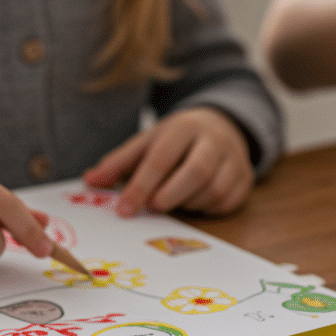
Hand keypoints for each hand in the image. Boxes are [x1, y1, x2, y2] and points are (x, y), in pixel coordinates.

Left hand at [82, 106, 252, 216]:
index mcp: (183, 127)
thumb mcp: (146, 143)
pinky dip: (207, 209)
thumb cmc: (175, 141)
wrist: (220, 126)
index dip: (141, 185)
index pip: (161, 157)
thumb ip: (118, 163)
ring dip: (188, 203)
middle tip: (152, 208)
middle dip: (170, 195)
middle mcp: (213, 140)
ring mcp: (234, 159)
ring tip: (172, 200)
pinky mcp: (245, 178)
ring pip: (213, 190)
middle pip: (196, 171)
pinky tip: (194, 202)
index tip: (124, 209)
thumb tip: (90, 180)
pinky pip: (226, 202)